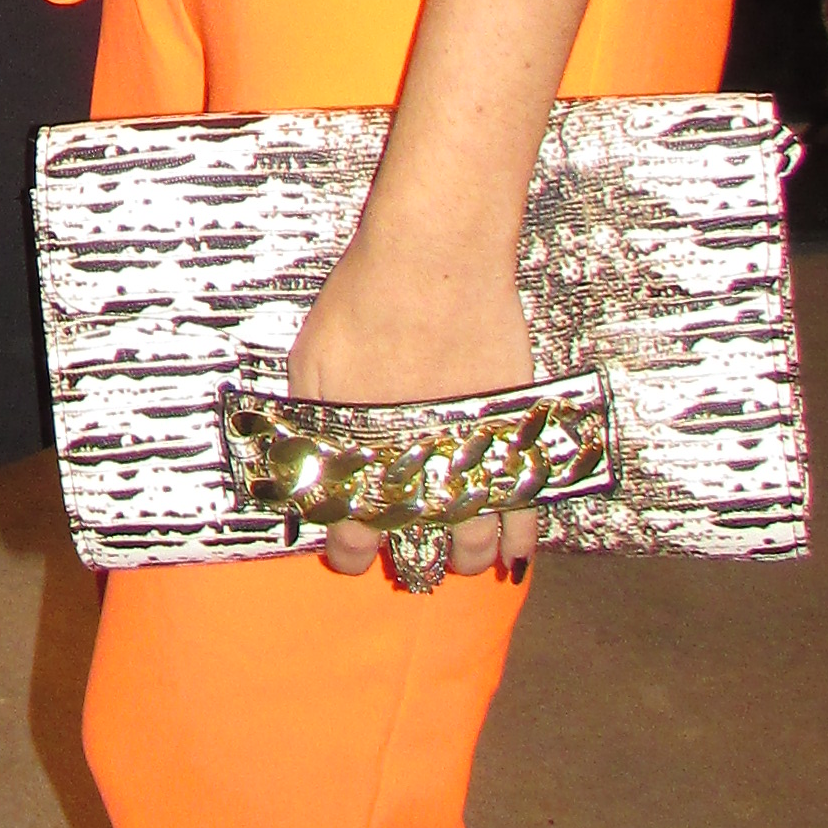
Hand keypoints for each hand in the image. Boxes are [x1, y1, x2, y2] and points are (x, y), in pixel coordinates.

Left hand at [287, 232, 538, 580]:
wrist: (434, 260)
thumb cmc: (363, 303)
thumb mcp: (311, 363)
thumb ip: (310, 420)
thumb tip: (304, 461)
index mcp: (361, 458)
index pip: (350, 536)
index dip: (350, 554)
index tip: (350, 556)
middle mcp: (416, 467)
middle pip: (419, 545)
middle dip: (414, 562)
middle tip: (412, 566)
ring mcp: (468, 451)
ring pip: (475, 534)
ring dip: (468, 556)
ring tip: (464, 562)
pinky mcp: (511, 428)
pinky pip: (524, 498)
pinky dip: (523, 531)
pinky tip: (518, 551)